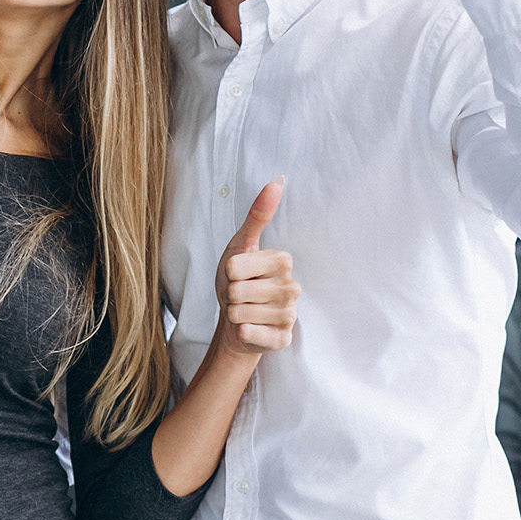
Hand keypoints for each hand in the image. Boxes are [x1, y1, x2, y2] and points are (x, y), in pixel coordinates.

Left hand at [212, 180, 298, 356]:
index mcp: (283, 261)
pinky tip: (248, 328)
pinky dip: (241, 331)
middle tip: (240, 296)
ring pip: (242, 313)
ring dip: (234, 314)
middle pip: (238, 290)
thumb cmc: (238, 281)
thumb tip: (277, 181)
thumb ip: (258, 215)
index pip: (235, 266)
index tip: (237, 275)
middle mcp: (292, 287)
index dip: (228, 272)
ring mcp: (290, 315)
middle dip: (230, 295)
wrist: (236, 321)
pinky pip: (251, 333)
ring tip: (244, 311)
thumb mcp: (241, 246)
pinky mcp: (283, 338)